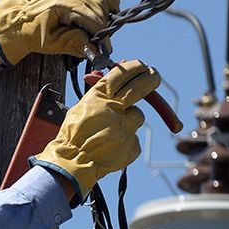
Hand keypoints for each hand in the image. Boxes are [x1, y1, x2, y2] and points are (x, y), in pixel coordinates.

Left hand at [0, 0, 119, 65]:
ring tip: (101, 33)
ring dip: (106, 16)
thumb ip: (74, 44)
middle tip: (103, 45)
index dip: (101, 35)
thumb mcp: (51, 44)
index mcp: (62, 4)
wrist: (21, 22)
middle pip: (99, 9)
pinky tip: (108, 13)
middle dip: (104, 28)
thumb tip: (96, 49)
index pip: (91, 18)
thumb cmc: (34, 34)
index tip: (106, 49)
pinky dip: (106, 0)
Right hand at [32, 60, 160, 203]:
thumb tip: (111, 77)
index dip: (135, 67)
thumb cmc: (74, 134)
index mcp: (97, 98)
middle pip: (139, 88)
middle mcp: (113, 110)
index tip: (143, 65)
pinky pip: (134, 137)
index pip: (121, 74)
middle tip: (155, 76)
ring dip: (129, 121)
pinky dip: (126, 141)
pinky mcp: (131, 145)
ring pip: (137, 116)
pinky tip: (112, 146)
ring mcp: (124, 128)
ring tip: (110, 132)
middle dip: (150, 80)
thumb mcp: (82, 108)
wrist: (72, 163)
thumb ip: (99, 94)